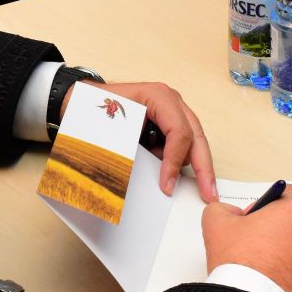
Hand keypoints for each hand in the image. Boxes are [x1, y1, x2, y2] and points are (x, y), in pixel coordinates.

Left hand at [63, 80, 216, 199]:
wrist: (82, 101)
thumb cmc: (95, 109)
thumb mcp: (112, 128)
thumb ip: (132, 150)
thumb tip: (147, 180)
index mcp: (159, 96)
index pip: (179, 132)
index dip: (174, 161)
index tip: (167, 186)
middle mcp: (171, 101)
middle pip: (196, 137)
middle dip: (203, 168)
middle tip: (209, 194)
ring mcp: (173, 111)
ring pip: (192, 143)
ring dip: (182, 164)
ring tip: (161, 177)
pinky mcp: (169, 123)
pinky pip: (181, 144)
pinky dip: (174, 160)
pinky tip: (161, 169)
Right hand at [202, 186, 291, 291]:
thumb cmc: (242, 265)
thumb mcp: (216, 224)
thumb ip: (223, 209)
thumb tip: (231, 214)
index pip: (286, 193)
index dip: (266, 205)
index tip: (254, 220)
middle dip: (280, 228)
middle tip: (257, 245)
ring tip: (268, 268)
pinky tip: (278, 282)